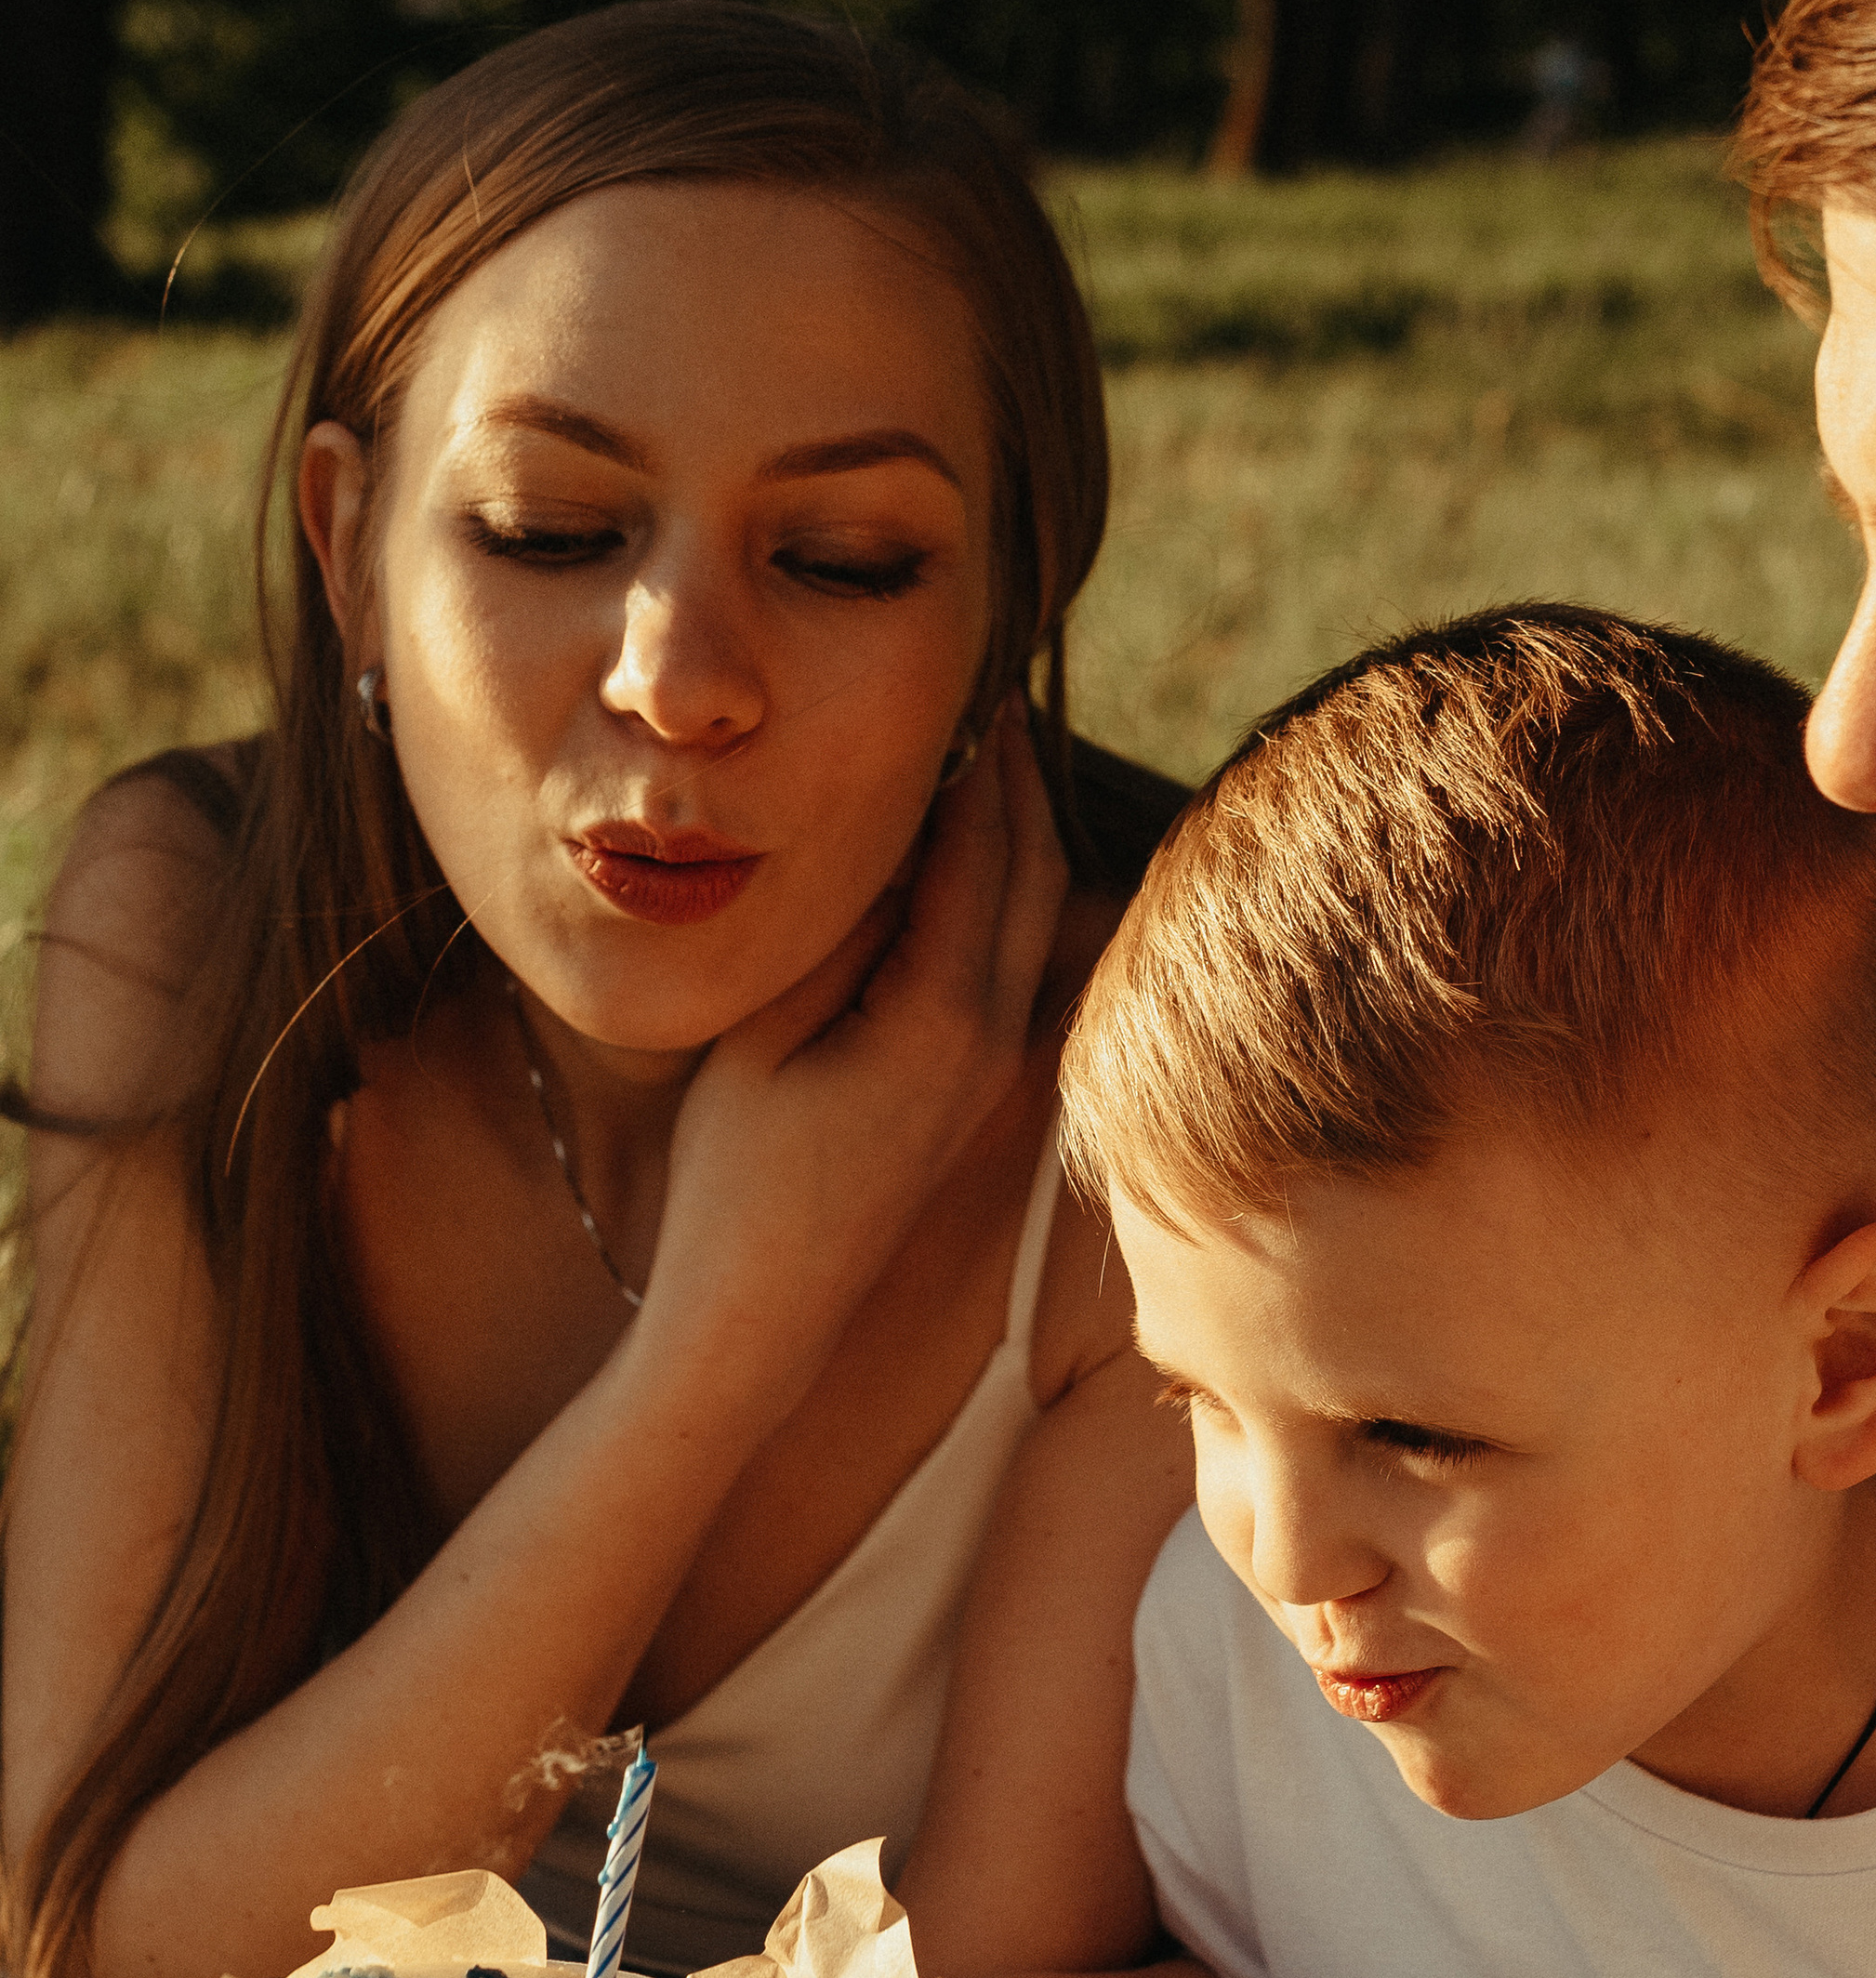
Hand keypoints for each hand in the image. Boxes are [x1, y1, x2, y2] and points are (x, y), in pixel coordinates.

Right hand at [641, 698, 1069, 1397]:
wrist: (763, 1311)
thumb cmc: (734, 1172)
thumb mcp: (763, 1030)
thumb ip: (838, 928)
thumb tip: (892, 824)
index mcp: (945, 1016)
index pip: (985, 843)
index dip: (977, 748)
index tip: (964, 666)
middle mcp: (995, 1041)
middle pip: (1039, 868)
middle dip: (1015, 773)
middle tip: (987, 680)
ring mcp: (996, 1072)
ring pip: (1039, 916)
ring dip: (1016, 829)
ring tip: (980, 748)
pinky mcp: (978, 1093)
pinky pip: (1014, 960)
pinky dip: (1003, 890)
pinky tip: (960, 856)